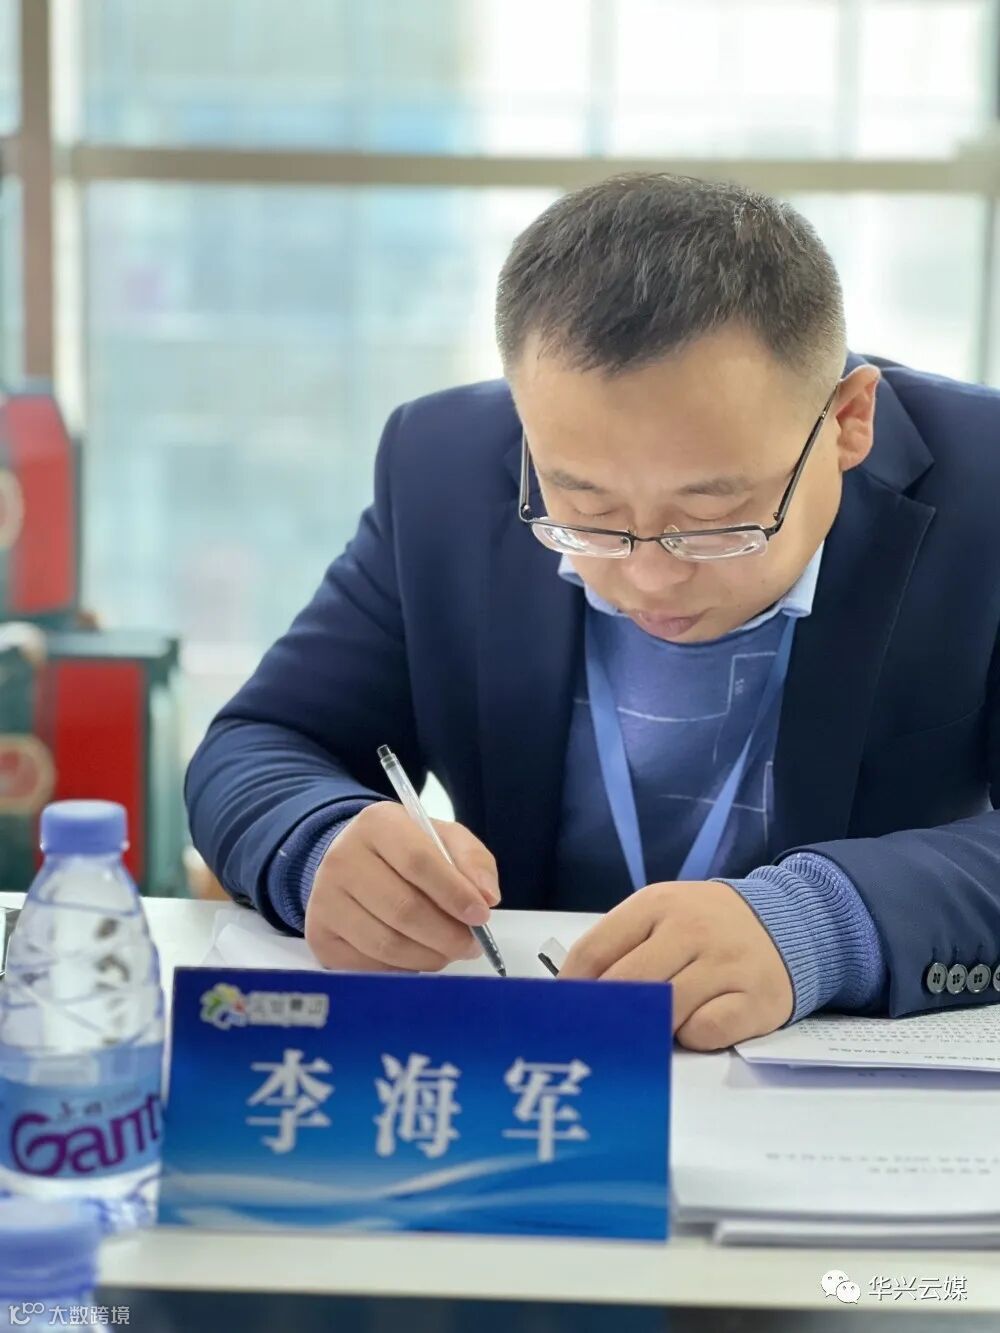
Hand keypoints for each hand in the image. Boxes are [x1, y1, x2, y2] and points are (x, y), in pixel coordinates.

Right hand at [305, 802, 499, 972]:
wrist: (354, 862)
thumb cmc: (408, 851)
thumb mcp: (444, 838)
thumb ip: (473, 861)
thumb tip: (487, 897)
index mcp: (377, 824)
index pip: (418, 861)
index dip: (454, 893)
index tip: (482, 915)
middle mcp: (342, 858)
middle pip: (403, 909)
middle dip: (447, 934)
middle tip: (471, 944)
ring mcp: (325, 899)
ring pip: (387, 943)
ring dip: (429, 956)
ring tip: (448, 951)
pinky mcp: (319, 935)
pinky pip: (369, 965)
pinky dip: (403, 969)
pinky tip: (418, 956)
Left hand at [559, 880, 792, 1049]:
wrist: (788, 922)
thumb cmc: (709, 927)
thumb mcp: (663, 915)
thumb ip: (622, 944)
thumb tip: (573, 992)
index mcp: (657, 904)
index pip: (595, 951)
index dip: (572, 989)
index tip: (565, 1011)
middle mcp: (691, 929)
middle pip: (626, 984)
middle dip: (608, 1014)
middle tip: (601, 1032)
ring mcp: (725, 963)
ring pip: (664, 1011)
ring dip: (653, 1026)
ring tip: (654, 1025)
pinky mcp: (756, 998)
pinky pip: (705, 1031)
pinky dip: (692, 1037)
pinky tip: (695, 1024)